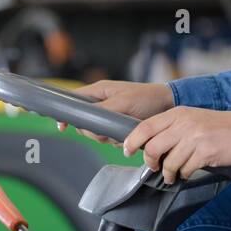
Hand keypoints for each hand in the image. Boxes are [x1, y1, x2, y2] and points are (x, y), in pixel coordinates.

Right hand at [55, 79, 173, 143]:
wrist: (168, 105)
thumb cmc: (147, 98)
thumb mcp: (123, 102)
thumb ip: (102, 111)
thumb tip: (84, 122)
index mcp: (99, 91)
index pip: (73, 100)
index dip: (66, 112)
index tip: (62, 126)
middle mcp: (101, 102)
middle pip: (83, 121)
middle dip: (91, 130)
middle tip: (104, 133)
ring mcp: (109, 114)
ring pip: (95, 131)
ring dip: (104, 137)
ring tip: (119, 133)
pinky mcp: (117, 125)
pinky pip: (108, 136)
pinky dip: (114, 140)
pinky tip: (124, 137)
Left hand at [123, 106, 230, 183]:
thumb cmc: (220, 128)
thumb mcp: (193, 119)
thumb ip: (172, 128)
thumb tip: (151, 145)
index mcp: (178, 113)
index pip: (145, 126)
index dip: (132, 140)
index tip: (127, 150)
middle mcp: (184, 124)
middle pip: (152, 147)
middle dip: (150, 162)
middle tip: (154, 167)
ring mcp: (194, 138)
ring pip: (168, 162)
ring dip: (169, 173)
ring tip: (174, 175)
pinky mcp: (205, 153)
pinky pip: (185, 169)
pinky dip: (184, 174)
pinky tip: (188, 172)